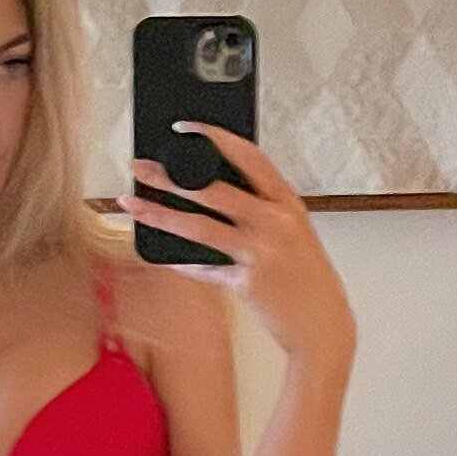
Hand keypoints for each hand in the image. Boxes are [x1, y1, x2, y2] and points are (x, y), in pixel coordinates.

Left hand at [124, 124, 355, 375]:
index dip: (216, 137)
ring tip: (131, 204)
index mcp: (289, 203)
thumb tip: (212, 191)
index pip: (249, 157)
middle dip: (169, 176)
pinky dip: (182, 263)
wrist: (324, 328)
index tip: (185, 128)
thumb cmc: (307, 279)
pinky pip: (203, 268)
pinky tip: (165, 257)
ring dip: (159, 214)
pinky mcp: (247, 283)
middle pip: (212, 189)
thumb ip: (261, 211)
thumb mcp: (293, 233)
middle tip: (139, 167)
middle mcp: (276, 222)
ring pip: (198, 227)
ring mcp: (261, 252)